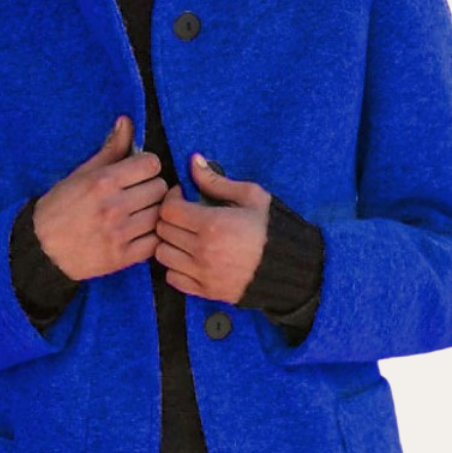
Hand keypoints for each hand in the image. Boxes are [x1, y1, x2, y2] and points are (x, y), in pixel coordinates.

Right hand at [33, 116, 167, 280]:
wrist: (41, 249)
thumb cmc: (60, 207)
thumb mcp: (81, 174)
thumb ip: (110, 150)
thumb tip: (126, 121)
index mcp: (103, 182)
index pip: (151, 164)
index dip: (146, 167)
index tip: (138, 174)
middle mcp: (113, 206)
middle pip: (160, 188)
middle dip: (151, 188)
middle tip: (139, 195)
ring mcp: (119, 234)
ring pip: (161, 215)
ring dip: (154, 213)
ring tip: (140, 214)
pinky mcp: (122, 257)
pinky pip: (156, 242)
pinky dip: (152, 237)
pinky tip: (140, 233)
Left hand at [153, 153, 270, 303]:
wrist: (289, 268)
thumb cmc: (271, 229)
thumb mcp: (251, 197)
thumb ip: (217, 181)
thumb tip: (194, 161)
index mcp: (212, 224)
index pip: (169, 209)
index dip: (172, 199)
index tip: (183, 197)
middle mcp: (202, 251)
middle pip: (163, 231)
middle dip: (170, 218)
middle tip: (185, 215)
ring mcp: (202, 274)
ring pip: (162, 255)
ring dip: (169, 243)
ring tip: (185, 237)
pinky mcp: (205, 291)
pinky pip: (172, 278)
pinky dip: (175, 268)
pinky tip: (189, 258)